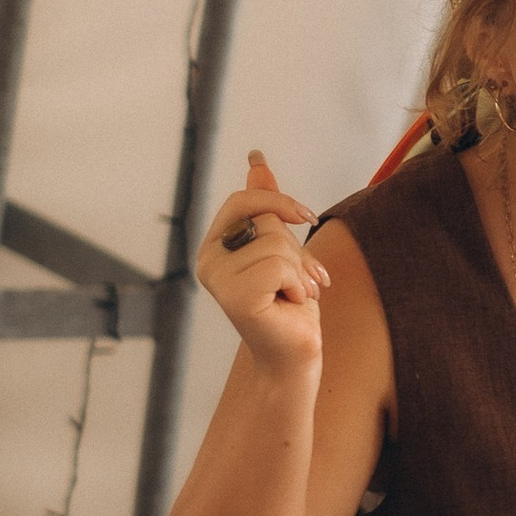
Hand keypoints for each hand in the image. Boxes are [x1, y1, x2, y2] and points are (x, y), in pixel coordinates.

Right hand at [198, 149, 329, 371]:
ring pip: (276, 243)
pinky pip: (279, 266)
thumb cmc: (289, 304)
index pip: (241, 201)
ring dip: (299, 270)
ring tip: (293, 295)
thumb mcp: (283, 249)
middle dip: (296, 248)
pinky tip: (288, 305)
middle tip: (298, 281)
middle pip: (265, 220)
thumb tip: (257, 162)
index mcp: (215, 246)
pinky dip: (297, 284)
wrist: (295, 353)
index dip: (278, 200)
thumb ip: (268, 209)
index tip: (308, 215)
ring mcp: (218, 279)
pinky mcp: (235, 297)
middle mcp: (208, 260)